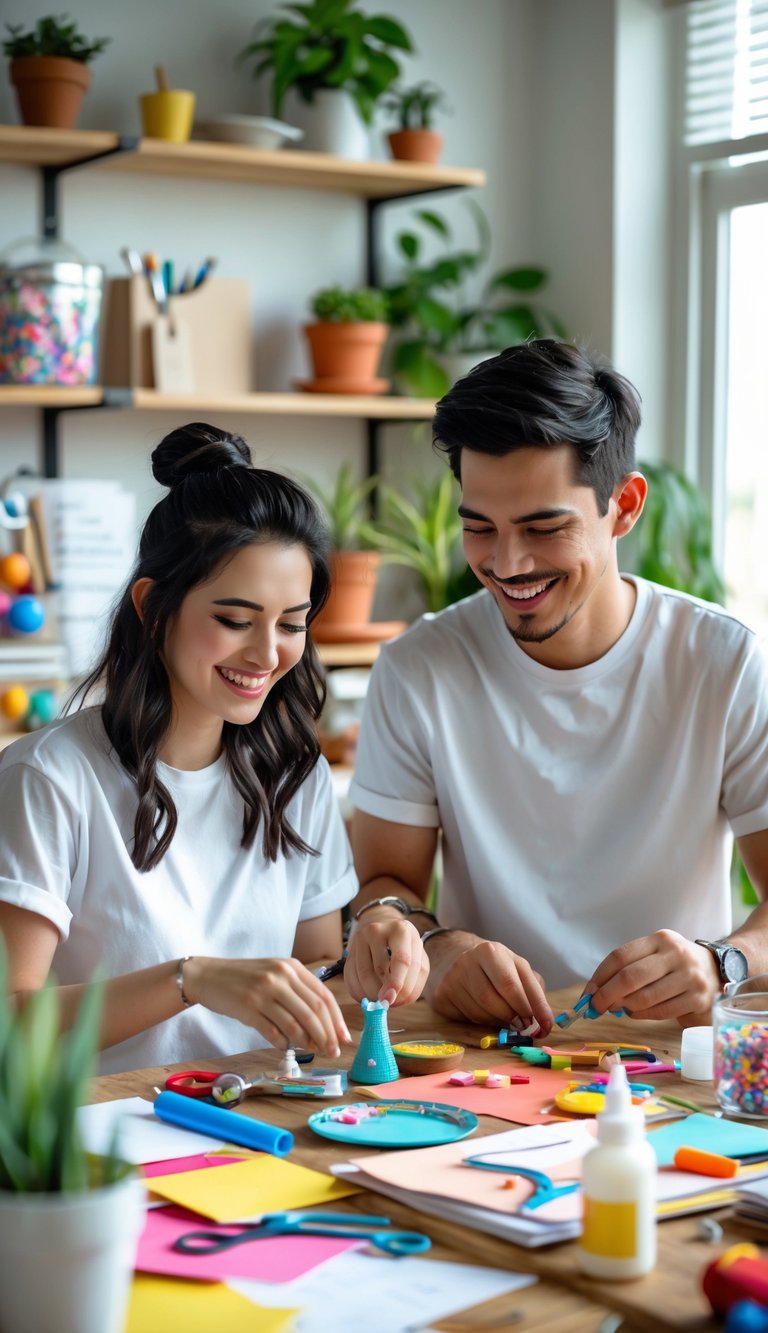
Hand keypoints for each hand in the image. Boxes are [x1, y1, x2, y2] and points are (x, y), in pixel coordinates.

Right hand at [182, 957, 351, 1056]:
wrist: (208, 975)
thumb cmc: (246, 978)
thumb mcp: (275, 974)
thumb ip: (297, 993)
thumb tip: (321, 1027)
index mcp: (291, 967)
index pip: (323, 995)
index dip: (336, 1019)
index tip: (344, 1037)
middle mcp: (280, 976)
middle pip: (313, 1010)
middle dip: (327, 1035)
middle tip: (333, 1052)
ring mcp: (264, 991)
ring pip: (296, 1023)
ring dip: (308, 1042)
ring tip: (313, 1052)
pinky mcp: (248, 1007)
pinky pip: (272, 1031)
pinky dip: (283, 1043)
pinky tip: (286, 1048)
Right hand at [345, 918, 428, 1006]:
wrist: (385, 933)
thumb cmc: (406, 951)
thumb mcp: (418, 961)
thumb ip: (413, 983)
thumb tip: (392, 1001)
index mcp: (402, 930)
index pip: (401, 960)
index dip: (397, 983)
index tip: (392, 1000)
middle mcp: (378, 930)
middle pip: (380, 969)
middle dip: (384, 991)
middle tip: (389, 1001)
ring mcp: (360, 939)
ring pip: (364, 975)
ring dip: (373, 994)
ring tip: (381, 996)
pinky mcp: (349, 950)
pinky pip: (351, 978)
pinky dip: (360, 993)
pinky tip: (369, 994)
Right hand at [426, 932, 552, 1034]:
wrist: (461, 964)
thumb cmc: (497, 971)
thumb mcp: (517, 970)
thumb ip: (532, 991)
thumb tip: (543, 1020)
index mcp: (492, 951)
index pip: (516, 984)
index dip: (535, 1007)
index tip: (546, 1026)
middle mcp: (469, 960)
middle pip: (498, 999)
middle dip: (517, 1016)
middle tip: (526, 1026)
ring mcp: (454, 977)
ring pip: (483, 1011)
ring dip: (500, 1021)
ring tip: (507, 1019)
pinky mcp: (443, 995)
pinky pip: (467, 1018)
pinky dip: (482, 1023)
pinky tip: (487, 1016)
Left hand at [584, 929, 721, 1023]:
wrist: (718, 972)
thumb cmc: (676, 966)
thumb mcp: (656, 955)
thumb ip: (630, 968)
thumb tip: (596, 993)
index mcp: (661, 939)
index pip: (620, 956)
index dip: (599, 976)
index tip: (587, 993)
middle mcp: (676, 955)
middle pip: (630, 977)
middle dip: (607, 995)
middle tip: (595, 1008)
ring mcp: (689, 977)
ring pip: (644, 997)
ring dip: (624, 1007)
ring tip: (618, 1009)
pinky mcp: (698, 999)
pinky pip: (660, 1011)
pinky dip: (642, 1015)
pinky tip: (635, 1013)